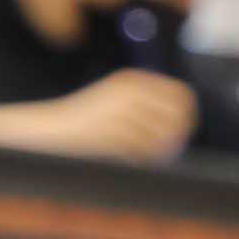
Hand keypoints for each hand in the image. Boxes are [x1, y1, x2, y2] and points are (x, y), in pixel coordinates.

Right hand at [44, 69, 197, 160]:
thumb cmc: (88, 119)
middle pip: (177, 116)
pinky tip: (130, 158)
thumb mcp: (118, 99)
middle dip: (177, 134)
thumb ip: (148, 104)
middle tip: (169, 147)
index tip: (183, 129)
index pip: (180, 94)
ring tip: (143, 153)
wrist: (51, 129)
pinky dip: (142, 158)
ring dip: (158, 149)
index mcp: (132, 80)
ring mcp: (120, 114)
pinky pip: (143, 152)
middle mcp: (129, 93)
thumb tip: (183, 120)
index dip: (187, 114)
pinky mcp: (112, 135)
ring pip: (162, 137)